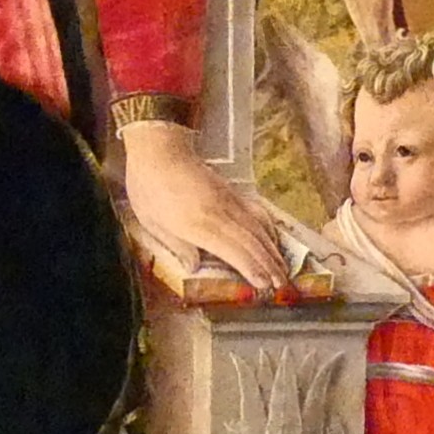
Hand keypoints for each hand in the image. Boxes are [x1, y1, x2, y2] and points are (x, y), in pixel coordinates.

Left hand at [116, 118, 285, 290]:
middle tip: (282, 285)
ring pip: (258, 228)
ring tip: (284, 268)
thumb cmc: (149, 187)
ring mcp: (229, 201)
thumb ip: (176, 246)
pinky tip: (273, 238)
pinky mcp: (232, 192)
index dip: (251, 268)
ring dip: (272, 250)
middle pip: (252, 242)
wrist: (160, 148)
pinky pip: (256, 212)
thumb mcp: (151, 221)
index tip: (265, 285)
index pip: (233, 250)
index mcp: (198, 224)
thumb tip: (193, 268)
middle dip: (269, 265)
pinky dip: (269, 227)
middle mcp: (220, 213)